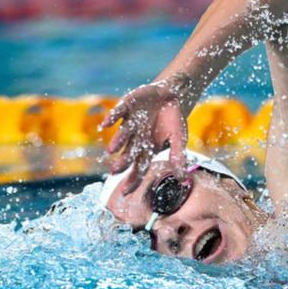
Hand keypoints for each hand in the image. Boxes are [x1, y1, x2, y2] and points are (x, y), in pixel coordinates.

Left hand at [99, 75, 192, 193]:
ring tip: (112, 150)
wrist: (170, 95)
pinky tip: (105, 124)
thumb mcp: (179, 139)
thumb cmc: (173, 120)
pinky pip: (117, 113)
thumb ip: (178, 156)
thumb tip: (183, 179)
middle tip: (115, 171)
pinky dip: (111, 118)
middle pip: (128, 153)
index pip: (138, 168)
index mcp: (147, 149)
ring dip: (118, 141)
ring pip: (123, 134)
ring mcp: (130, 123)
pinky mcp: (126, 107)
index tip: (125, 193)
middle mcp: (136, 139)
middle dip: (122, 162)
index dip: (132, 180)